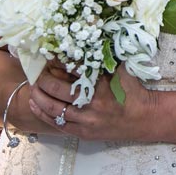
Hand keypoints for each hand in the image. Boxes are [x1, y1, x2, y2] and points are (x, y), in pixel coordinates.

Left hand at [27, 63, 158, 141]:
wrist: (143, 118)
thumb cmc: (133, 92)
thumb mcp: (122, 71)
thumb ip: (106, 59)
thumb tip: (90, 42)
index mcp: (102, 86)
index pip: (74, 71)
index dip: (60, 63)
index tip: (50, 57)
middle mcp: (92, 104)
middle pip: (59, 91)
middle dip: (45, 80)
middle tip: (38, 72)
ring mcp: (86, 121)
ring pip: (54, 109)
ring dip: (39, 97)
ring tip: (32, 87)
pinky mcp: (82, 133)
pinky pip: (57, 124)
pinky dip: (43, 114)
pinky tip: (34, 104)